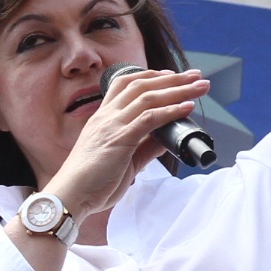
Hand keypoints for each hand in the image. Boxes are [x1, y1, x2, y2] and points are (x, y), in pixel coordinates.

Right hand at [39, 68, 206, 226]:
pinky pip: (149, 118)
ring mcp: (113, 125)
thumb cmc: (92, 182)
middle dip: (172, 78)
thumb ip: (145, 148)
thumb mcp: (124, 160)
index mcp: (104, 117)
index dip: (151, 76)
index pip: (127, 84)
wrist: (71, 195)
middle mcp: (107, 115)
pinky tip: (186, 106)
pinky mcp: (120, 138)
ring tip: (200, 86)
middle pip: (142, 85)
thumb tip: (166, 140)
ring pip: (149, 97)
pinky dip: (170, 110)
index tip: (172, 75)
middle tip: (195, 74)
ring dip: (178, 89)